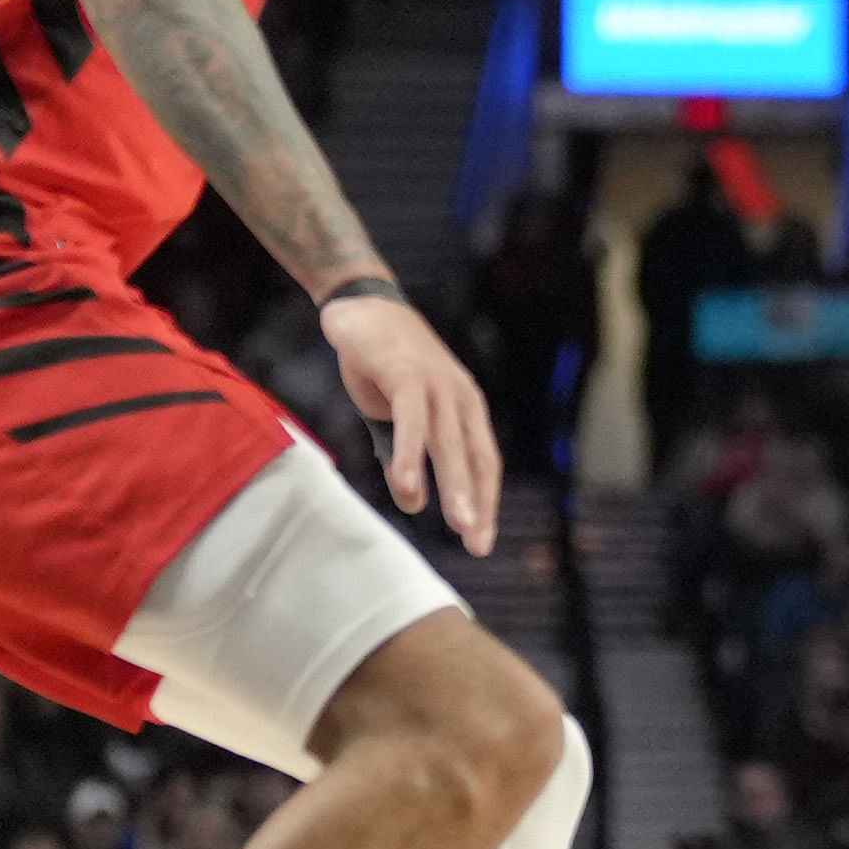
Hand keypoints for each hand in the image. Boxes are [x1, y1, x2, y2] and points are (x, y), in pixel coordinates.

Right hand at [320, 289, 501, 551]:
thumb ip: (409, 453)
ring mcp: (435, 383)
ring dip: (455, 486)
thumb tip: (413, 500)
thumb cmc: (385, 363)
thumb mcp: (402, 414)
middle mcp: (459, 396)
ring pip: (449, 442)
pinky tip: (407, 486)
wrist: (362, 305)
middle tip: (477, 543)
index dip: (486, 501)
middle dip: (479, 503)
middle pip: (475, 457)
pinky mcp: (405, 373)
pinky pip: (411, 420)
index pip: (484, 461)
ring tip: (459, 525)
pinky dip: (410, 455)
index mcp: (465, 408)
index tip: (481, 540)